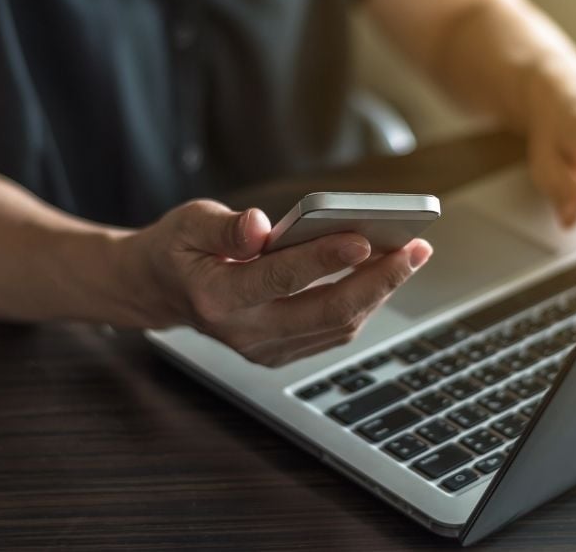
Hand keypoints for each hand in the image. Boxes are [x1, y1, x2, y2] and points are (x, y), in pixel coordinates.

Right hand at [127, 200, 431, 366]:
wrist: (161, 291)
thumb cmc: (177, 250)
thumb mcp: (188, 223)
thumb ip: (224, 227)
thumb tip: (261, 226)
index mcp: (217, 297)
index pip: (279, 278)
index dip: (323, 259)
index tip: (365, 237)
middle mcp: (244, 332)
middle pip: (325, 312)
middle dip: (377, 281)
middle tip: (414, 249)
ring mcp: (265, 349)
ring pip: (337, 326)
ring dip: (378, 291)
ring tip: (410, 255)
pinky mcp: (281, 352)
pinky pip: (333, 332)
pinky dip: (363, 303)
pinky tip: (382, 274)